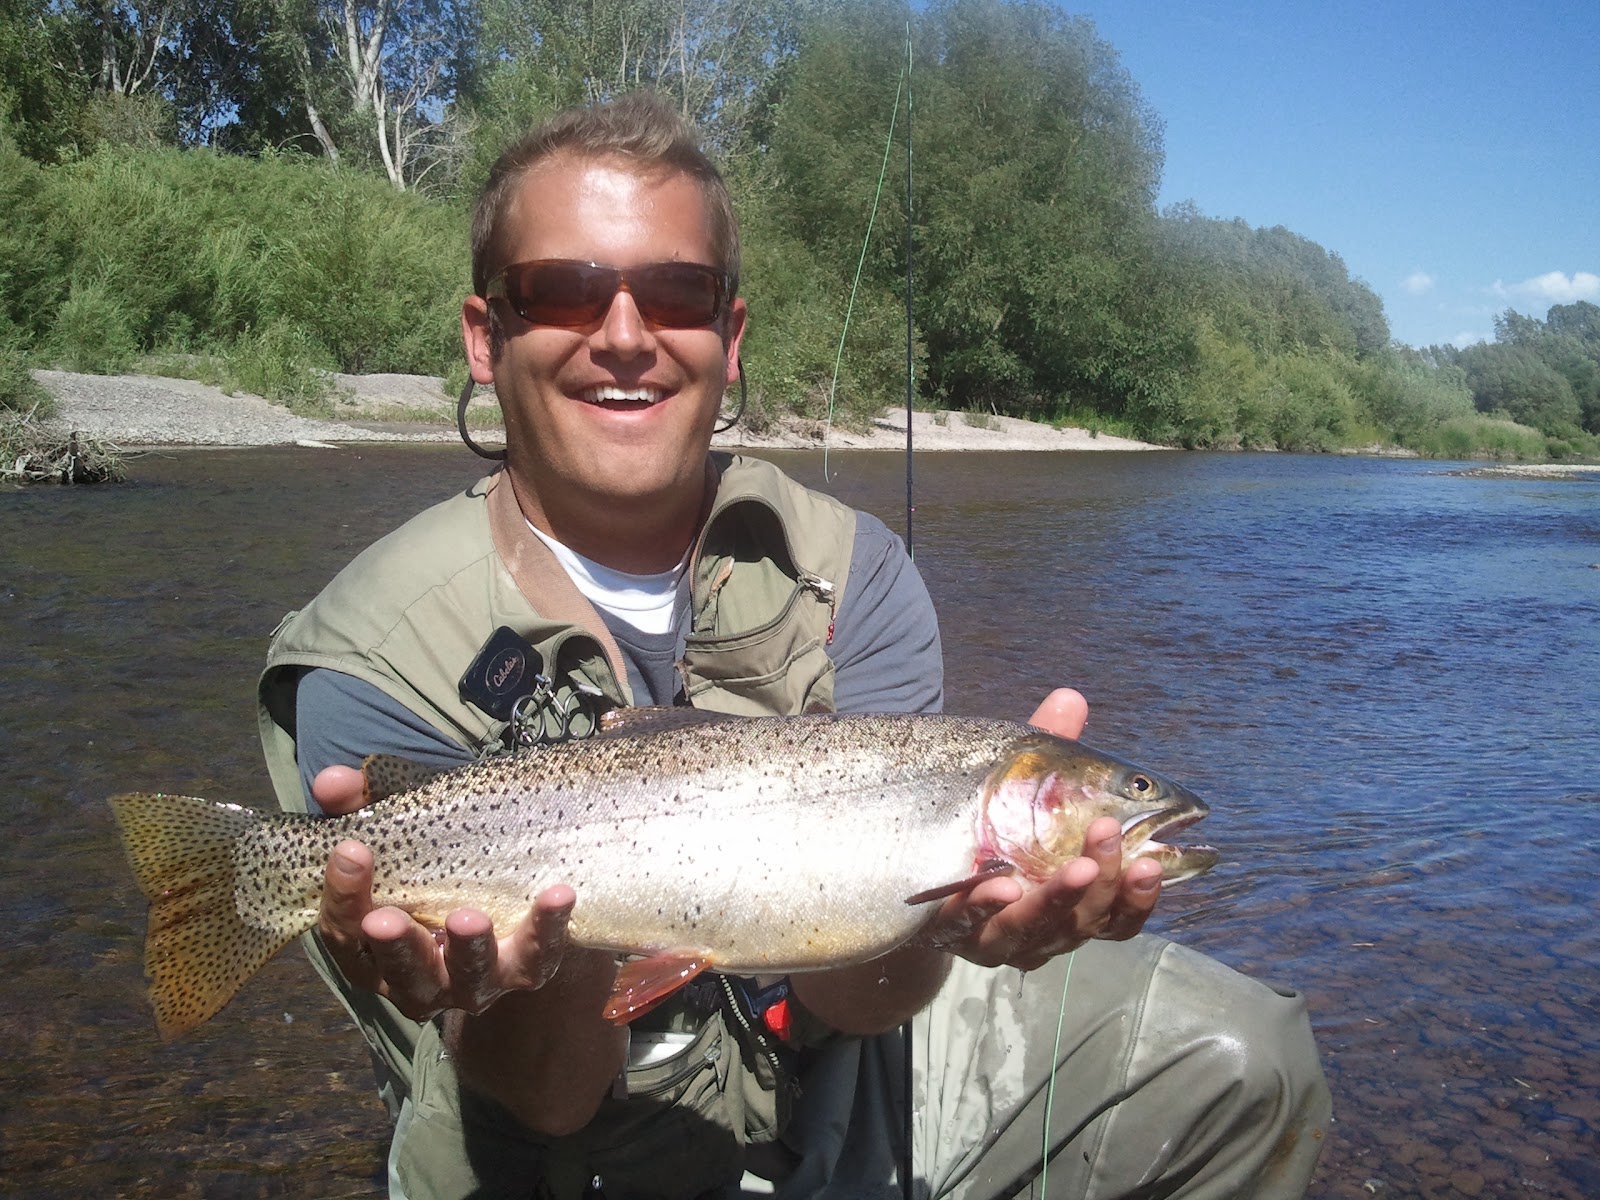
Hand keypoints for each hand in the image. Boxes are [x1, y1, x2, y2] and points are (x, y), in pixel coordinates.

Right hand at [311, 766, 593, 1019]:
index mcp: (373, 950)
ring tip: (468, 918)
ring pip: (469, 977)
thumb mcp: (394, 832)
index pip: (346, 934)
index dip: (343, 897)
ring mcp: (474, 982)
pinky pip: (538, 958)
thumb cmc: (430, 862)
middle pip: (402, 972)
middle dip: (395, 945)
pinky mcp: (525, 969)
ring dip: (467, 949)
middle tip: (386, 918)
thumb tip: (332, 781)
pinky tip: (558, 895)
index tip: (350, 850)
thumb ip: (359, 807)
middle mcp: (419, 979)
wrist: (501, 893)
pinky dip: (547, 930)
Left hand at [922, 688, 1162, 970]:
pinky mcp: (953, 934)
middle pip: (1086, 922)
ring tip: (1075, 868)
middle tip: (1107, 834)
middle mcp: (1044, 929)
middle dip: (1103, 882)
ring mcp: (999, 936)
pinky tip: (1000, 886)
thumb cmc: (990, 826)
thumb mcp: (1021, 786)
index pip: (1120, 914)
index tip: (1150, 862)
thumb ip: (1050, 752)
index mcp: (1074, 902)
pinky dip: (987, 907)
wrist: (916, 867)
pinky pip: (970, 928)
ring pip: (1037, 931)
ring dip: (1059, 899)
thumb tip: (1069, 699)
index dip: (1139, 896)